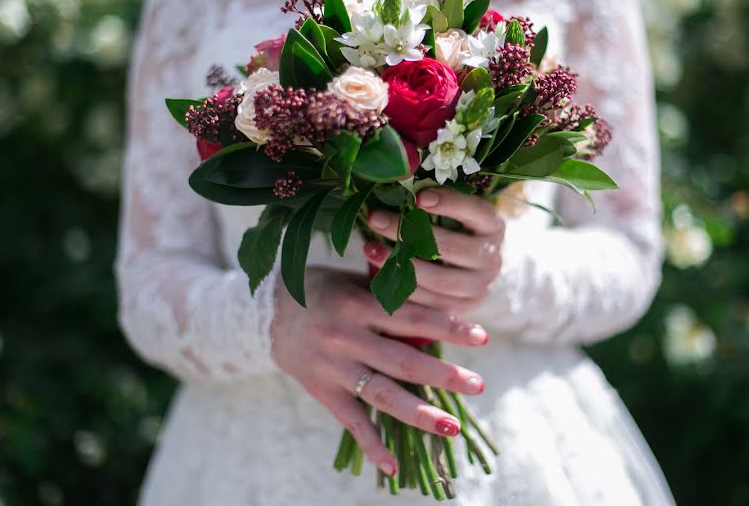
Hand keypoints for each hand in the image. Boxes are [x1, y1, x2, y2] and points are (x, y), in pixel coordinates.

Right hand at [271, 268, 488, 476]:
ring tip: (453, 426)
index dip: (448, 327)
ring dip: (420, 413)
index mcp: (357, 304)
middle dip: (444, 375)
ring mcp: (333, 368)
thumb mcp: (354, 281)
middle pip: (403, 361)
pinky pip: (350, 422)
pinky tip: (393, 467)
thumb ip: (390, 295)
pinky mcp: (322, 391)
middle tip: (478, 384)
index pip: (411, 317)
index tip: (481, 337)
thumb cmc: (322, 289)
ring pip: (382, 396)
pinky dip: (371, 445)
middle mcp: (345, 337)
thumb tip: (440, 309)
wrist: (266, 311)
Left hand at [363, 188, 505, 313]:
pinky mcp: (460, 309)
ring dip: (399, 263)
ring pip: (438, 279)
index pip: (476, 211)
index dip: (449, 203)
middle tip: (376, 218)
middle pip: (451, 247)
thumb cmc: (452, 230)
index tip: (418, 196)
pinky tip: (377, 272)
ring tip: (369, 247)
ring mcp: (478, 287)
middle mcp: (491, 258)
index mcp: (493, 226)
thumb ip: (431, 201)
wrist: (468, 271)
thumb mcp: (451, 212)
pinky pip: (428, 303)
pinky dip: (401, 288)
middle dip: (409, 232)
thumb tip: (399, 180)